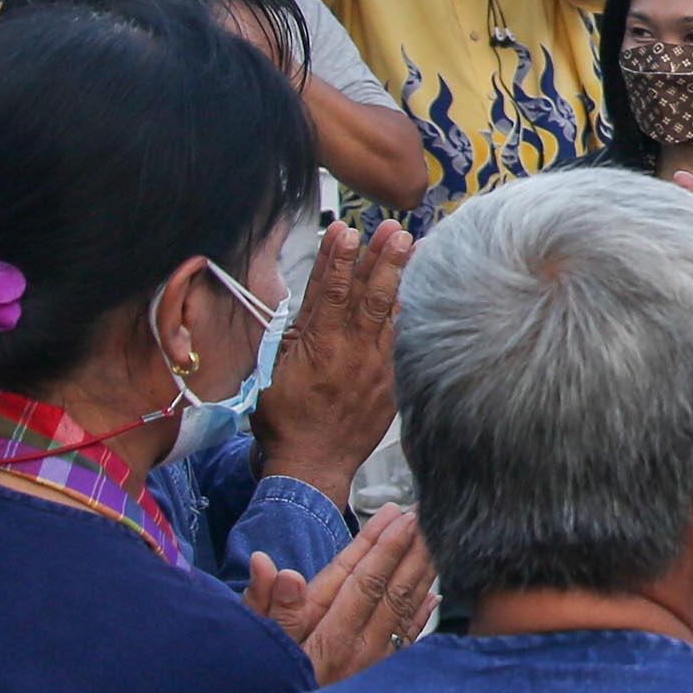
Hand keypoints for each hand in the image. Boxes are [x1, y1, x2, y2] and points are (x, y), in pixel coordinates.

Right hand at [246, 502, 434, 684]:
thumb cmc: (264, 686)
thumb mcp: (254, 644)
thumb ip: (266, 606)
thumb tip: (271, 567)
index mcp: (329, 637)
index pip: (363, 581)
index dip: (381, 545)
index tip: (398, 515)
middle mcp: (359, 650)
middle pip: (393, 590)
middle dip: (410, 549)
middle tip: (427, 514)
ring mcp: (374, 665)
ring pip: (406, 610)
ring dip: (421, 573)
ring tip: (435, 540)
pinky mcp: (379, 679)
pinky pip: (408, 639)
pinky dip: (421, 613)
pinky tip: (433, 594)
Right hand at [250, 219, 411, 501]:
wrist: (312, 464)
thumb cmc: (284, 421)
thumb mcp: (273, 371)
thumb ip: (292, 334)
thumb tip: (307, 304)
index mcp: (315, 345)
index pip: (328, 292)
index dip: (336, 259)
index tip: (344, 231)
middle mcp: (348, 351)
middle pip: (366, 295)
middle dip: (379, 257)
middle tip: (392, 229)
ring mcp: (373, 366)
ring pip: (388, 312)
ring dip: (399, 277)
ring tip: (413, 246)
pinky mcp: (390, 381)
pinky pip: (402, 340)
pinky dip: (408, 314)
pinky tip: (419, 291)